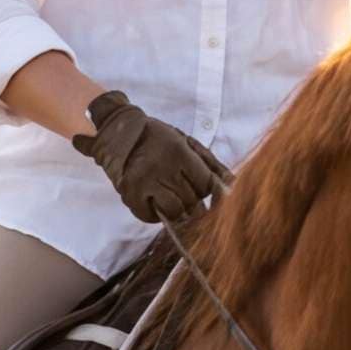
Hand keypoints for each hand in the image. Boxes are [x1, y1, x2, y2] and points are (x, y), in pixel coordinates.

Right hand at [72, 89, 233, 223]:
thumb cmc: (158, 137)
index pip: (206, 184)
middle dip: (195, 200)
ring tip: (173, 196)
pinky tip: (157, 200)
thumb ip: (210, 163)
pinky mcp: (130, 195)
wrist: (117, 132)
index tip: (207, 190)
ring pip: (175, 211)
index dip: (210, 190)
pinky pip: (153, 217)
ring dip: (179, 209)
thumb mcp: (186, 142)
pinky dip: (159, 214)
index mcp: (178, 152)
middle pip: (193, 201)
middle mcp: (161, 168)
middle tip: (186, 189)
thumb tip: (233, 184)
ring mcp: (144, 183)